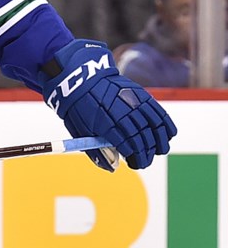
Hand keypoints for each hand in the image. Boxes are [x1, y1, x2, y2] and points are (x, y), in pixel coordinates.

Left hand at [40, 40, 175, 169]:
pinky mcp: (139, 94)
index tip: (136, 164)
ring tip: (160, 151)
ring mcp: (132, 102)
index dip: (135, 158)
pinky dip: (166, 124)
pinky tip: (169, 134)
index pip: (128, 146)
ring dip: (160, 141)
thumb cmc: (78, 109)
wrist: (80, 79)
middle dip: (146, 153)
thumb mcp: (80, 131)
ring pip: (153, 125)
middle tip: (145, 161)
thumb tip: (113, 168)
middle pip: (142, 138)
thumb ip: (96, 150)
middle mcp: (121, 112)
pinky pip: (158, 111)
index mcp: (105, 123)